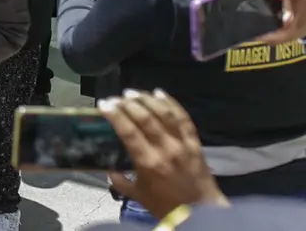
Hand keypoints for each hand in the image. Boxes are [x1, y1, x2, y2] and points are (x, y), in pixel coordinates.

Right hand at [100, 89, 228, 219]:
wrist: (201, 212)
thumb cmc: (166, 206)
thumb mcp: (138, 196)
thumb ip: (120, 181)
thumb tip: (107, 168)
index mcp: (148, 163)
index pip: (128, 132)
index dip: (115, 115)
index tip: (104, 104)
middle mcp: (165, 149)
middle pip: (145, 118)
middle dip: (128, 103)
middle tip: (116, 98)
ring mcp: (182, 144)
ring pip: (164, 114)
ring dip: (147, 99)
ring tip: (133, 92)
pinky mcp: (195, 142)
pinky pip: (183, 118)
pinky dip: (171, 103)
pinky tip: (160, 93)